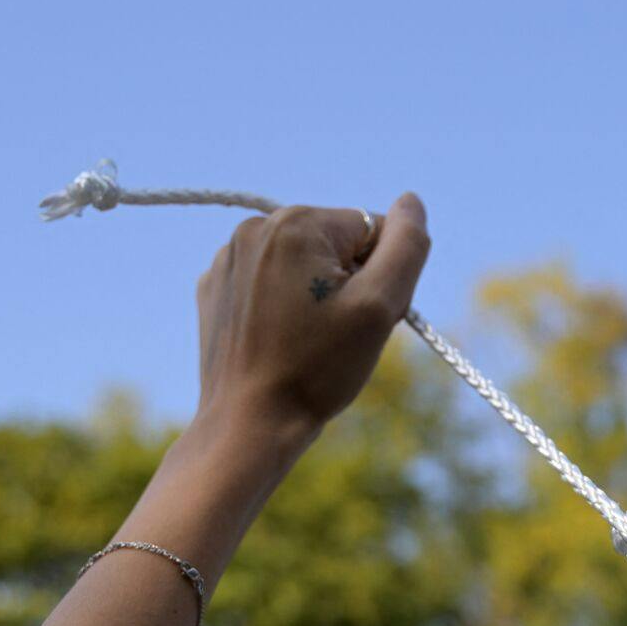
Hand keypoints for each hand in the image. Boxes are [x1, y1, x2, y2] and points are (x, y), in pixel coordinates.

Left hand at [192, 194, 430, 441]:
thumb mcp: (380, 307)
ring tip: (308, 343)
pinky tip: (280, 343)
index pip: (372, 231)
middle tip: (338, 336)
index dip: (382, 278)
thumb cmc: (318, 368)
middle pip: (336, 245)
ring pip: (303, 265)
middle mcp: (254, 228)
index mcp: (296, 223)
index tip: (362, 320)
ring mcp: (228, 259)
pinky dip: (284, 307)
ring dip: (318, 296)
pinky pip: (270, 284)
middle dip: (349, 285)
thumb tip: (411, 202)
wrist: (249, 423)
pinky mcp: (215, 289)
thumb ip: (406, 246)